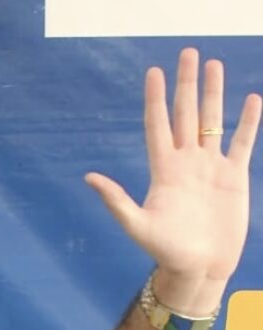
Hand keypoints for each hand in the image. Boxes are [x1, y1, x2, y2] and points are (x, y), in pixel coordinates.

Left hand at [85, 49, 259, 313]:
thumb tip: (89, 178)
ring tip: (214, 65)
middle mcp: (185, 164)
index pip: (157, 126)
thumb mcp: (138, 226)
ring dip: (214, 94)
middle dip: (186, 85)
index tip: (153, 72)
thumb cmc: (165, 252)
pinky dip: (247, 122)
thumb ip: (116, 201)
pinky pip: (242, 142)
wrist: (199, 269)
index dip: (156, 99)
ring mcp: (210, 168)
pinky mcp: (234, 177)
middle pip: (185, 114)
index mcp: (163, 171)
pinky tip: (250, 100)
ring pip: (212, 121)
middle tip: (187, 53)